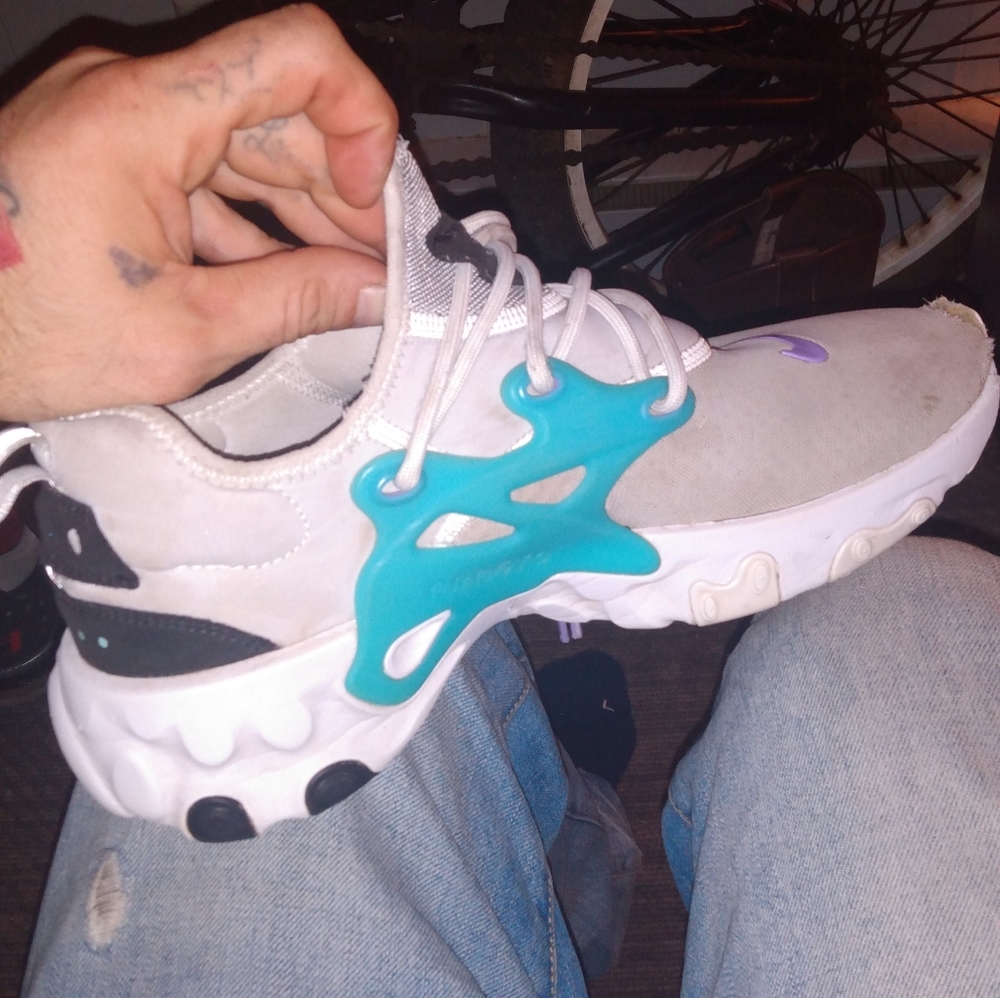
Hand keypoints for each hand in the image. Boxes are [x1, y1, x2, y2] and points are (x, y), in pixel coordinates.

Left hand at [0, 4, 396, 419]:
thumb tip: (377, 292)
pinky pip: (205, 170)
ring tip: (343, 280)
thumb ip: (295, 304)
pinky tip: (284, 274)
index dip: (361, 119)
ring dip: (304, 212)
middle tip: (380, 266)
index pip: (295, 54)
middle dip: (343, 191)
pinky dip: (253, 220)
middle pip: (279, 113)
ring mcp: (116, 121)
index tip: (376, 200)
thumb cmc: (17, 335)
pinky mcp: (109, 153)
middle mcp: (128, 95)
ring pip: (248, 145)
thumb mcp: (179, 335)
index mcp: (139, 116)